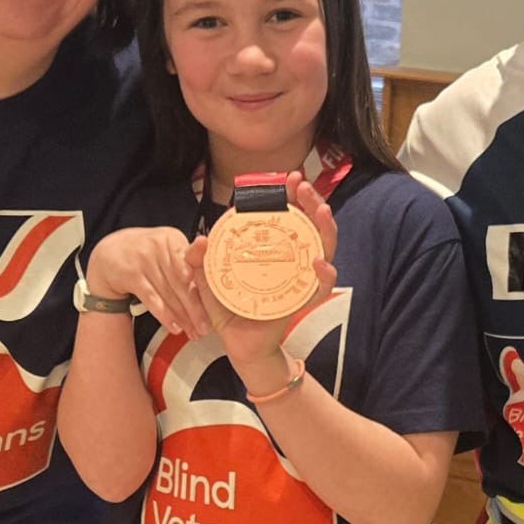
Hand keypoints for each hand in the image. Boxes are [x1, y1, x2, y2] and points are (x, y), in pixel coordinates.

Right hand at [84, 227, 211, 340]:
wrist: (109, 253)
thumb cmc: (146, 254)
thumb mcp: (165, 249)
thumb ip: (186, 261)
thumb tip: (212, 285)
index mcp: (172, 239)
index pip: (190, 263)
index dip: (201, 280)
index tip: (212, 295)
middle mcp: (158, 246)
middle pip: (181, 282)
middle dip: (195, 308)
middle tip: (206, 327)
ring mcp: (143, 260)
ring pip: (168, 293)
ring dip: (182, 316)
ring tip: (193, 332)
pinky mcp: (131, 275)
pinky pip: (152, 299)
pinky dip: (164, 315)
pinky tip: (174, 327)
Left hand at [187, 174, 337, 393]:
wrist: (239, 346)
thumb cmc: (227, 309)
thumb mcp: (206, 281)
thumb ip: (197, 260)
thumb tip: (200, 239)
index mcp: (270, 249)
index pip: (285, 216)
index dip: (289, 195)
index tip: (289, 178)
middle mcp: (291, 259)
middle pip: (309, 225)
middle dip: (311, 201)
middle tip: (303, 186)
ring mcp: (300, 279)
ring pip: (324, 247)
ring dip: (325, 227)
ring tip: (321, 210)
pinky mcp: (303, 300)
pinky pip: (321, 286)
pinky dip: (324, 273)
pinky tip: (318, 261)